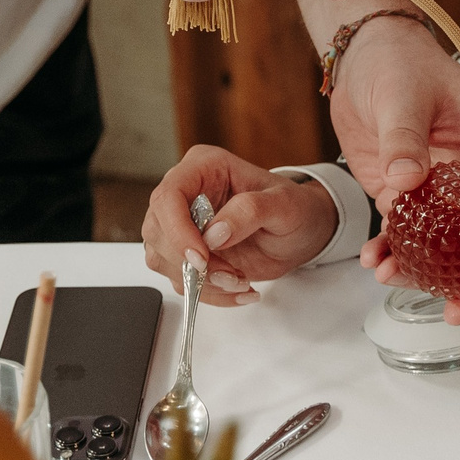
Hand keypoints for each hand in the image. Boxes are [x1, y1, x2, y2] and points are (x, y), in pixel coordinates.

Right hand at [141, 145, 339, 307]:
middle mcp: (187, 194)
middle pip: (158, 230)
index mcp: (204, 167)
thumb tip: (215, 232)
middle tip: (230, 275)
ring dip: (200, 281)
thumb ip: (250, 211)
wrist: (301, 233)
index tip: (202, 258)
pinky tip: (238, 289)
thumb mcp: (284, 204)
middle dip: (191, 262)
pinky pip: (181, 280)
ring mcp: (183, 225)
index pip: (169, 196)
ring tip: (240, 281)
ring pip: (163, 259)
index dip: (177, 229)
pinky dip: (208, 293)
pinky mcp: (188, 253)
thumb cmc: (295, 208)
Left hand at [332, 18, 459, 322]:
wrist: (361, 55)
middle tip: (456, 312)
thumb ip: (406, 136)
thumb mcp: (404, 94)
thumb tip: (407, 179)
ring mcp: (436, 189)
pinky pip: (406, 234)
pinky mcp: (404, 193)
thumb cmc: (398, 62)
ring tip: (391, 280)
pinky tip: (374, 260)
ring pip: (445, 246)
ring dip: (426, 274)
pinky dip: (392, 252)